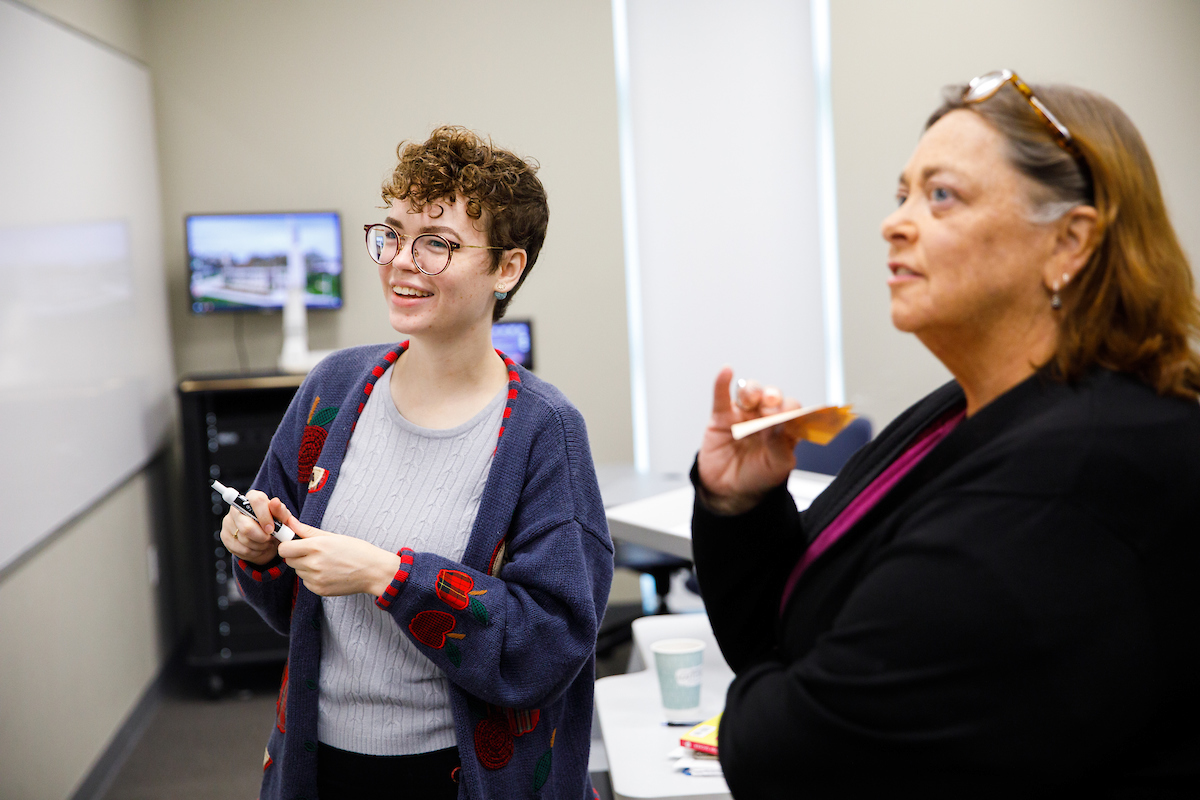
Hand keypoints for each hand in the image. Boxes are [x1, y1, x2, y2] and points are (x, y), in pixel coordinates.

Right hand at [220, 489, 280, 565]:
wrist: (268, 540)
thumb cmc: (275, 525)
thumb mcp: (283, 519)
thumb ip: (281, 512)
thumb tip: (275, 502)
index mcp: (252, 497)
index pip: (256, 501)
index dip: (265, 516)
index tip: (271, 529)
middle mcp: (237, 507)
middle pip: (246, 527)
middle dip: (262, 537)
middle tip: (270, 539)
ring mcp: (228, 522)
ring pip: (244, 540)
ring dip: (260, 545)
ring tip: (267, 542)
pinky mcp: (225, 536)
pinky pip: (241, 549)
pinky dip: (254, 552)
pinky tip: (259, 548)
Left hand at [271, 498, 401, 596]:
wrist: (374, 571)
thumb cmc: (357, 550)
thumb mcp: (333, 536)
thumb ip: (307, 531)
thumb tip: (290, 522)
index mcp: (317, 546)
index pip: (284, 548)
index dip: (288, 545)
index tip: (295, 544)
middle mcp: (314, 563)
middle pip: (289, 560)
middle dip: (296, 556)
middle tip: (312, 552)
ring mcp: (316, 579)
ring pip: (298, 572)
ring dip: (305, 567)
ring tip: (324, 562)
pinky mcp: (319, 590)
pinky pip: (306, 582)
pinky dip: (313, 577)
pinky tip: (328, 572)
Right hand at [696, 367, 804, 514]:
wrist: (728, 490)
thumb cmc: (757, 477)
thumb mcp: (777, 467)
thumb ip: (781, 447)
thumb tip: (780, 426)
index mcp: (784, 427)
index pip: (793, 409)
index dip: (792, 409)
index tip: (789, 416)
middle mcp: (765, 417)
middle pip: (772, 396)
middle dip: (773, 397)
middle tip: (770, 407)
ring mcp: (743, 414)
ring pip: (750, 392)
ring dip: (753, 390)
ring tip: (752, 399)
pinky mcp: (721, 416)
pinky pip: (721, 396)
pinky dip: (722, 382)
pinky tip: (726, 372)